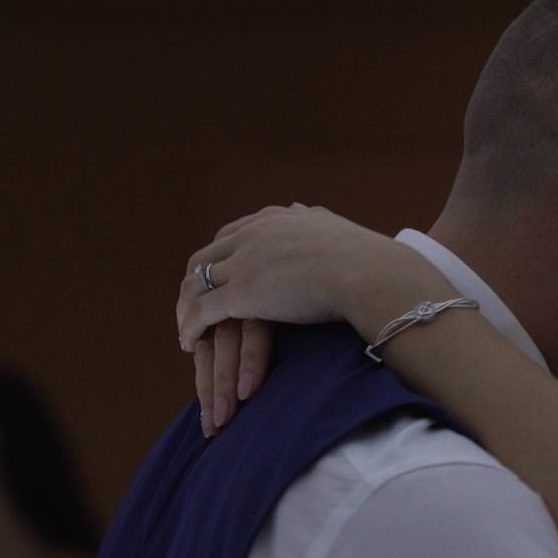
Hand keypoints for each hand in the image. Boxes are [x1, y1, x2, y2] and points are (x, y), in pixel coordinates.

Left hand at [176, 204, 434, 434]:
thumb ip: (315, 222)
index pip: (231, 235)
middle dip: (194, 284)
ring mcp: (244, 263)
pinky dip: (190, 328)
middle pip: (205, 258)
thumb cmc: (367, 261)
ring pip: (196, 286)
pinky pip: (202, 313)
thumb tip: (310, 213)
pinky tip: (188, 345)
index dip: (219, 258)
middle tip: (190, 306)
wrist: (370, 274)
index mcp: (274, 219)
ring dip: (186, 309)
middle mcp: (252, 234)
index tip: (216, 276)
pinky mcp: (241, 294)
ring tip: (186, 331)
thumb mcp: (333, 228)